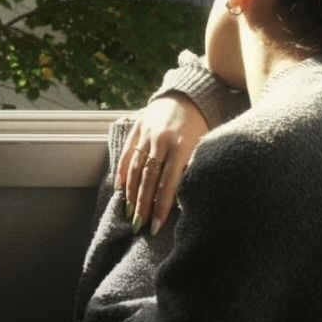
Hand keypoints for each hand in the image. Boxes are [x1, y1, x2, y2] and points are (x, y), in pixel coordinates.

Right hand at [116, 93, 208, 235]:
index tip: (156, 226)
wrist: (187, 94)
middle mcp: (162, 140)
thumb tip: (183, 197)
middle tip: (139, 226)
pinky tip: (120, 189)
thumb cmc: (199, 125)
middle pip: (148, 179)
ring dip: (131, 193)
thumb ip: (192, 168)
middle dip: (143, 205)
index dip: (162, 206)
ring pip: (135, 168)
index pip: (168, 183)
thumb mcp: (202, 145)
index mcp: (181, 146)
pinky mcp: (137, 127)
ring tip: (129, 212)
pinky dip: (121, 172)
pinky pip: (126, 152)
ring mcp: (147, 133)